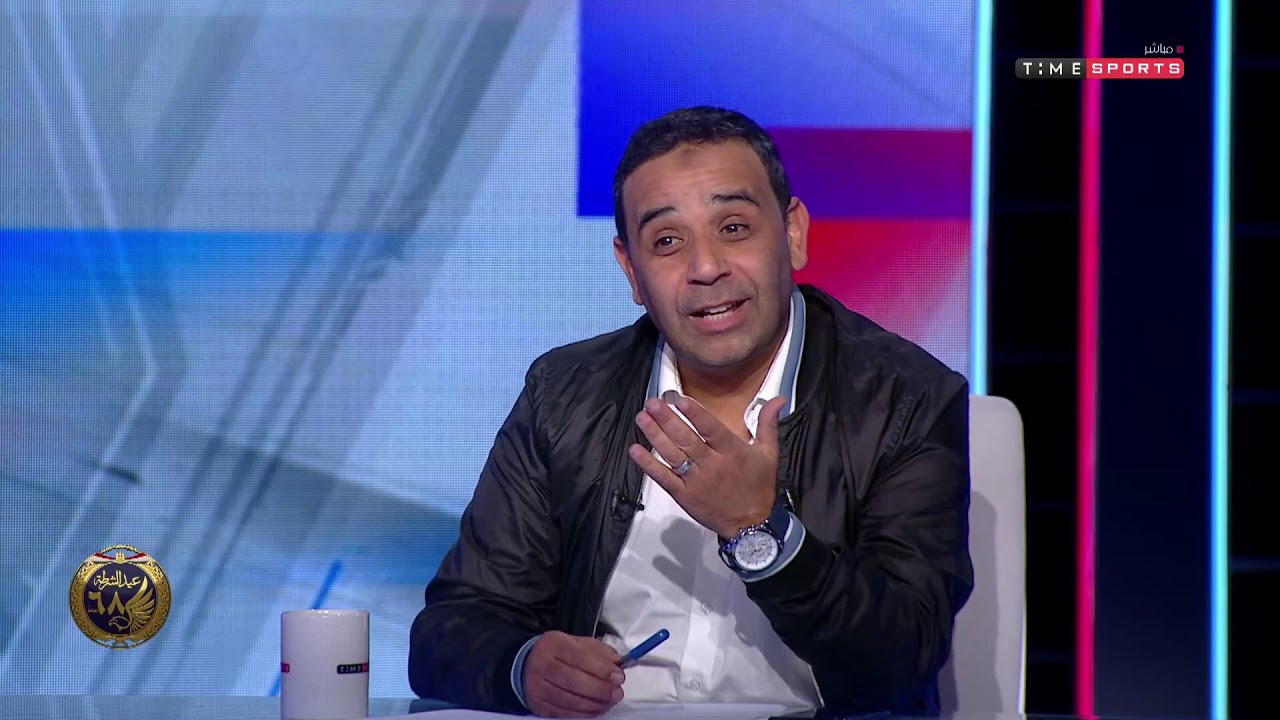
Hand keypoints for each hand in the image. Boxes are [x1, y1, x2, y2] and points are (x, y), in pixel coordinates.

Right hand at [522, 631, 624, 717]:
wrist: (527, 665)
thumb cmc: (558, 653)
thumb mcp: (577, 643)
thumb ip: (599, 651)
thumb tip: (618, 663)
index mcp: (554, 644)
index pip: (579, 657)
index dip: (601, 669)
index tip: (619, 676)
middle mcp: (542, 664)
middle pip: (573, 680)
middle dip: (600, 689)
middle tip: (617, 692)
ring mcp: (537, 686)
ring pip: (569, 700)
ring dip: (594, 704)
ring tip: (609, 701)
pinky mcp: (538, 705)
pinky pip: (564, 713)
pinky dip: (584, 713)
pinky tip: (596, 708)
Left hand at [628, 392, 785, 538]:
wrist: (752, 526)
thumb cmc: (759, 487)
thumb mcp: (769, 453)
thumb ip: (768, 424)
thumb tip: (778, 399)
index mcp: (732, 452)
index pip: (711, 429)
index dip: (696, 415)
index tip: (680, 400)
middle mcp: (712, 465)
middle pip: (686, 440)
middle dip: (667, 420)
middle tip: (652, 403)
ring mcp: (696, 481)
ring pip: (672, 456)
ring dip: (655, 436)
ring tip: (643, 418)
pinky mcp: (684, 496)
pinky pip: (664, 478)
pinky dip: (649, 465)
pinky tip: (636, 450)